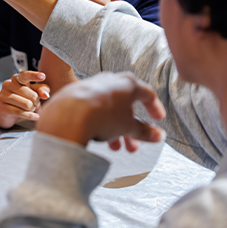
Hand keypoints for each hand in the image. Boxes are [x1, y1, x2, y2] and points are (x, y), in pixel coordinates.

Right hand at [0, 71, 49, 128]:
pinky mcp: (1, 107)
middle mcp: (8, 85)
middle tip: (35, 105)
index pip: (26, 75)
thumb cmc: (20, 99)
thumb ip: (41, 90)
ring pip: (27, 105)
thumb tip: (45, 95)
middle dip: (37, 102)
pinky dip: (30, 116)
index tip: (43, 76)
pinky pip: (20, 112)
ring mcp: (3, 96)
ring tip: (30, 109)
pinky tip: (35, 117)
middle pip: (32, 95)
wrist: (3, 112)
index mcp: (16, 78)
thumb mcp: (32, 92)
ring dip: (32, 109)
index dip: (34, 76)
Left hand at [37, 72, 165, 151]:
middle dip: (130, 128)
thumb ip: (144, 131)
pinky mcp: (75, 93)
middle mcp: (110, 80)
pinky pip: (92, 108)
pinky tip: (96, 136)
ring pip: (108, 108)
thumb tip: (158, 135)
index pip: (147, 94)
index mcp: (128, 84)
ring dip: (114, 129)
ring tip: (113, 148)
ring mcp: (92, 85)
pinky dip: (98, 121)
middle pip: (126, 105)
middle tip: (132, 147)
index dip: (154, 108)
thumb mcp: (127, 127)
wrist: (68, 115)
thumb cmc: (102, 116)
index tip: (158, 120)